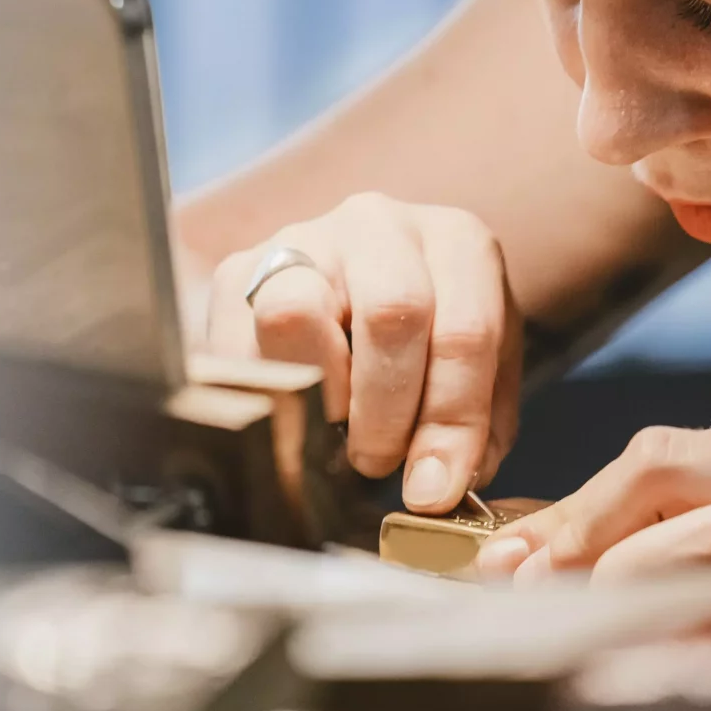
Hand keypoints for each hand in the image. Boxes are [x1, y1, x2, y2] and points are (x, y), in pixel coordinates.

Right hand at [201, 193, 523, 512]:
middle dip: (386, 414)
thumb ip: (475, 427)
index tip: (434, 487)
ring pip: (295, 313)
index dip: (451, 421)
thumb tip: (439, 484)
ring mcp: (302, 239)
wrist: (355, 295)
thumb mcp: (475, 375)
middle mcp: (379, 224)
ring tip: (334, 432)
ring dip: (317, 399)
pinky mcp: (236, 270)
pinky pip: (235, 347)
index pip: (465, 331)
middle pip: (392, 313)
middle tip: (378, 461)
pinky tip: (294, 418)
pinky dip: (265, 402)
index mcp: (456, 242)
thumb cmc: (427, 345)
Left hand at [475, 415, 710, 705]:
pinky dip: (695, 609)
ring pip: (699, 525)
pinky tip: (660, 647)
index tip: (509, 556)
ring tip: (570, 621)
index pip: (661, 456)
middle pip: (661, 463)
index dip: (575, 508)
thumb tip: (616, 567)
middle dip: (576, 527)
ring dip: (621, 574)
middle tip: (514, 584)